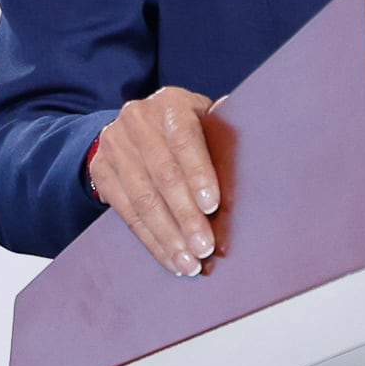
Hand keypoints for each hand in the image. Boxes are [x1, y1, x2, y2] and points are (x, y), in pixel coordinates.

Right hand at [89, 88, 223, 278]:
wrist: (136, 126)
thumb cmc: (187, 129)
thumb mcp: (206, 121)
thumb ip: (225, 135)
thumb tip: (263, 147)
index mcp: (170, 103)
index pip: (184, 140)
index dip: (198, 173)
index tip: (213, 205)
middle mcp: (137, 119)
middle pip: (163, 175)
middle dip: (185, 216)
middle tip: (204, 247)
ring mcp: (114, 145)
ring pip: (142, 199)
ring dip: (168, 236)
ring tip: (189, 262)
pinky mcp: (100, 171)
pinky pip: (127, 213)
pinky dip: (151, 240)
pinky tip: (170, 258)